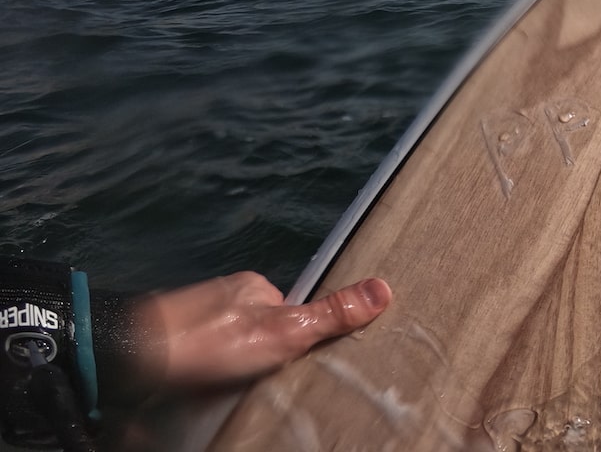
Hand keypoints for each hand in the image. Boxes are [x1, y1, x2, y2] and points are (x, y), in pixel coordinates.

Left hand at [135, 271, 391, 388]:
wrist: (132, 361)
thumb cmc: (209, 341)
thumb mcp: (283, 331)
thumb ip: (330, 315)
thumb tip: (384, 288)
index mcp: (254, 287)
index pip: (292, 312)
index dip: (300, 341)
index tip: (300, 366)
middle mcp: (224, 299)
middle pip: (261, 332)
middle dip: (266, 359)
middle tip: (270, 385)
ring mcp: (195, 322)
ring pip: (231, 351)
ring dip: (236, 373)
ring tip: (242, 396)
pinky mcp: (172, 350)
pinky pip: (203, 365)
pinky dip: (210, 382)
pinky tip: (211, 397)